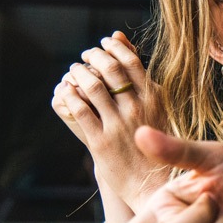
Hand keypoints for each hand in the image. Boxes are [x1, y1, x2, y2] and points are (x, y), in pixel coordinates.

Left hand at [51, 31, 166, 209]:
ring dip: (79, 73)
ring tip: (74, 71)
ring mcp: (119, 125)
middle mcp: (137, 109)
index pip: (132, 61)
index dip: (114, 48)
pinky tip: (66, 91)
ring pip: (93, 87)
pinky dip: (69, 96)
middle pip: (111, 69)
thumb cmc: (156, 142)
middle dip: (94, 56)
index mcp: (154, 98)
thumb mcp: (156, 107)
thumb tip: (121, 40)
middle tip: (86, 55)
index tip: (104, 43)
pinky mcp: (101, 142)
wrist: (153, 183)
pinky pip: (80, 111)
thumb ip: (140, 77)